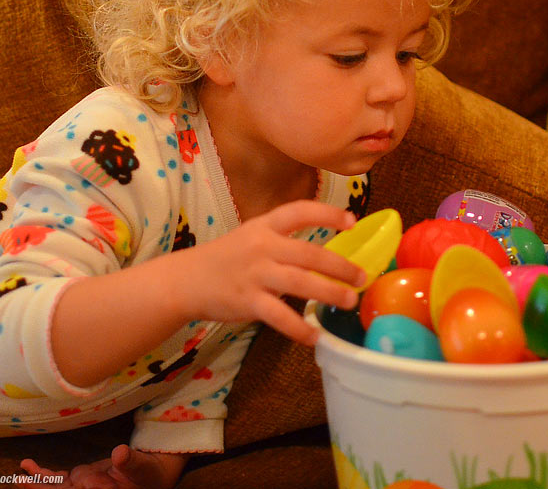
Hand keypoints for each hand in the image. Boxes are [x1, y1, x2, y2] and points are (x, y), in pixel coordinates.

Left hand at [20, 445, 186, 488]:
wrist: (149, 475)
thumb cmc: (148, 474)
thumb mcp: (142, 467)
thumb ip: (131, 462)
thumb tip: (119, 453)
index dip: (62, 488)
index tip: (49, 481)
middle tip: (18, 482)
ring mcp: (80, 488)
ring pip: (52, 488)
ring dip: (34, 482)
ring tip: (17, 475)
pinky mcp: (78, 480)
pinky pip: (56, 479)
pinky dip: (42, 474)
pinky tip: (28, 467)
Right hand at [168, 200, 366, 344]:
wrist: (185, 280)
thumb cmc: (226, 258)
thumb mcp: (252, 237)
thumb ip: (283, 241)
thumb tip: (325, 256)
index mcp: (265, 226)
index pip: (300, 211)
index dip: (328, 214)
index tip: (352, 221)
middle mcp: (262, 246)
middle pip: (309, 253)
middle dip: (340, 266)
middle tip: (362, 277)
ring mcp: (255, 274)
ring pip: (301, 283)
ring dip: (329, 293)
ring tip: (349, 301)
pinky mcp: (247, 302)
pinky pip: (279, 316)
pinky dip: (299, 328)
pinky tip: (314, 336)